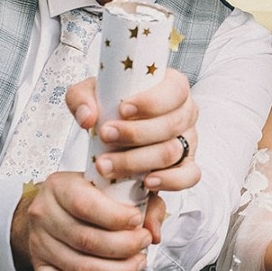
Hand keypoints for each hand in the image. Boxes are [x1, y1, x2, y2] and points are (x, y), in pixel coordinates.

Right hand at [10, 173, 162, 270]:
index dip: (116, 217)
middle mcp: (44, 214)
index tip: (138, 221)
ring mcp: (38, 243)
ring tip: (137, 261)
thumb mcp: (116, 185)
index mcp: (60, 186)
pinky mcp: (39, 266)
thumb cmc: (90, 195)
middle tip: (144, 242)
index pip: (85, 205)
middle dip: (125, 246)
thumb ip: (143, 202)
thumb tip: (153, 231)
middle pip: (86, 240)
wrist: (51, 208)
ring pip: (80, 268)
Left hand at [66, 68, 199, 192]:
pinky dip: (169, 181)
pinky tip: (147, 182)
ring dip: (137, 160)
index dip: (152, 101)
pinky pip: (189, 176)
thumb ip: (82, 98)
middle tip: (105, 136)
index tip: (122, 110)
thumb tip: (88, 117)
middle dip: (136, 133)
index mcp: (173, 87)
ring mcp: (189, 141)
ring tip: (107, 165)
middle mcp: (186, 113)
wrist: (116, 136)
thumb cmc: (111, 108)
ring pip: (172, 152)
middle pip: (171, 124)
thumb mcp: (91, 94)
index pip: (175, 90)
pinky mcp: (187, 166)